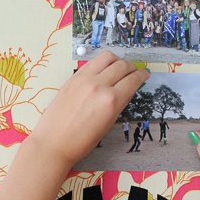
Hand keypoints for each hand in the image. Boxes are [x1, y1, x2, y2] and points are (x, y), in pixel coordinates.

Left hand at [29, 51, 148, 167]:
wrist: (54, 142)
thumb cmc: (82, 140)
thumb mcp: (108, 123)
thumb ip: (120, 103)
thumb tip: (129, 89)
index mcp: (111, 101)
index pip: (133, 80)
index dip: (142, 75)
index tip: (145, 74)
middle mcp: (99, 86)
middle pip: (122, 65)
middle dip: (132, 67)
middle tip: (134, 72)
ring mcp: (84, 79)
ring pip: (107, 57)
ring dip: (117, 60)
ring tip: (118, 68)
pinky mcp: (73, 77)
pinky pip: (92, 62)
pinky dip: (102, 63)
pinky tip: (103, 70)